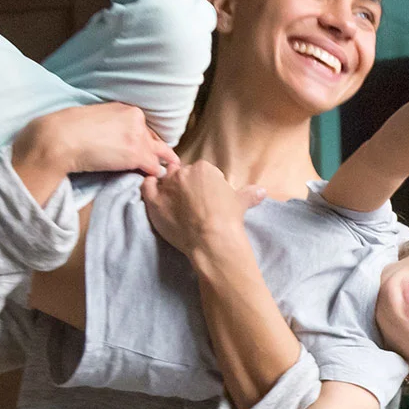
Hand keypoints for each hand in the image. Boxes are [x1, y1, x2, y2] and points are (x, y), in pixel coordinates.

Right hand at [13, 102, 177, 178]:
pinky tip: (154, 180)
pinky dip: (155, 175)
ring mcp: (138, 137)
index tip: (143, 149)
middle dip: (156, 151)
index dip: (144, 139)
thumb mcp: (95, 118)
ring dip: (160, 164)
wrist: (60, 138)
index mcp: (125, 109)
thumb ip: (110, 124)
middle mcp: (136, 119)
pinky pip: (155, 167)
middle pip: (153, 139)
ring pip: (158, 153)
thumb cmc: (67, 128)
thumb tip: (112, 137)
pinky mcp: (137, 154)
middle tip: (164, 162)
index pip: (142, 126)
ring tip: (169, 171)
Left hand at [142, 158, 268, 254]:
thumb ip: (248, 194)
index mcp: (202, 168)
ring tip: (173, 200)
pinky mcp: (154, 201)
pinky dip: (149, 186)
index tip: (206, 195)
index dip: (202, 183)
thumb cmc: (228, 219)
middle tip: (190, 201)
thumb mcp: (240, 203)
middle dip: (185, 184)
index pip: (199, 170)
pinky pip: (146, 186)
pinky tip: (153, 193)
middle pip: (180, 173)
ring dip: (167, 186)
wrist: (212, 240)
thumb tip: (262, 191)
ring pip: (163, 178)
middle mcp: (183, 173)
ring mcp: (167, 186)